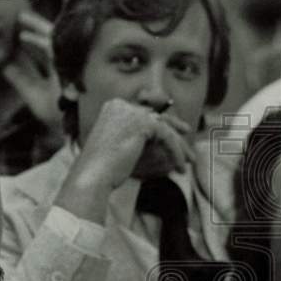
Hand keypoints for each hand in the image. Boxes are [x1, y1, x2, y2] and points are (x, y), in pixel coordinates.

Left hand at [2, 11, 62, 129]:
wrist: (72, 129)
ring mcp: (68, 65)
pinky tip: (24, 35)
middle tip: (21, 15)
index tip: (20, 31)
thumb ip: (22, 81)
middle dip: (37, 28)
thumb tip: (6, 67)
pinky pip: (53, 51)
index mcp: (59, 71)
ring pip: (52, 41)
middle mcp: (65, 66)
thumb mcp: (34, 95)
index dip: (33, 41)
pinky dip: (39, 42)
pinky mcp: (68, 67)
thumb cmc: (56, 117)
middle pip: (50, 42)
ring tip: (21, 18)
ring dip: (37, 28)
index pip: (45, 52)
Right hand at [74, 99, 193, 190]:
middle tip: (188, 148)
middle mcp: (121, 105)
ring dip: (179, 146)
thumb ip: (137, 135)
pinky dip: (176, 152)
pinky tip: (180, 167)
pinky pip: (168, 136)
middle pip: (157, 117)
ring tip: (188, 162)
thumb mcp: (119, 145)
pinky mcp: (143, 122)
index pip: (144, 113)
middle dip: (175, 133)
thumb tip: (163, 133)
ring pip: (165, 127)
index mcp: (112, 107)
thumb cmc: (102, 168)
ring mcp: (132, 112)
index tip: (178, 135)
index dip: (163, 125)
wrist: (92, 175)